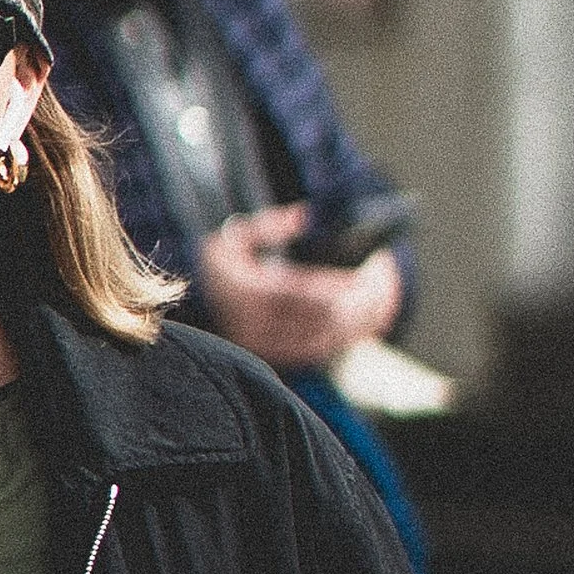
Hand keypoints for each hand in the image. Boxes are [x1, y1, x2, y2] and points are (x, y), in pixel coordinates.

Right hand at [198, 204, 404, 371]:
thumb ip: (270, 225)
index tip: (370, 272)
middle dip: (358, 302)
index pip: (306, 292)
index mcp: (249, 291)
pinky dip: (341, 340)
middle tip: (384, 283)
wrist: (188, 303)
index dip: (342, 286)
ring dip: (357, 323)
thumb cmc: (217, 264)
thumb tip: (303, 216)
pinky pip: (313, 354)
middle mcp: (257, 324)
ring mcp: (263, 344)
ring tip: (381, 304)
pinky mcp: (269, 356)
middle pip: (321, 320)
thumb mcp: (235, 234)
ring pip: (323, 341)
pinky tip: (360, 326)